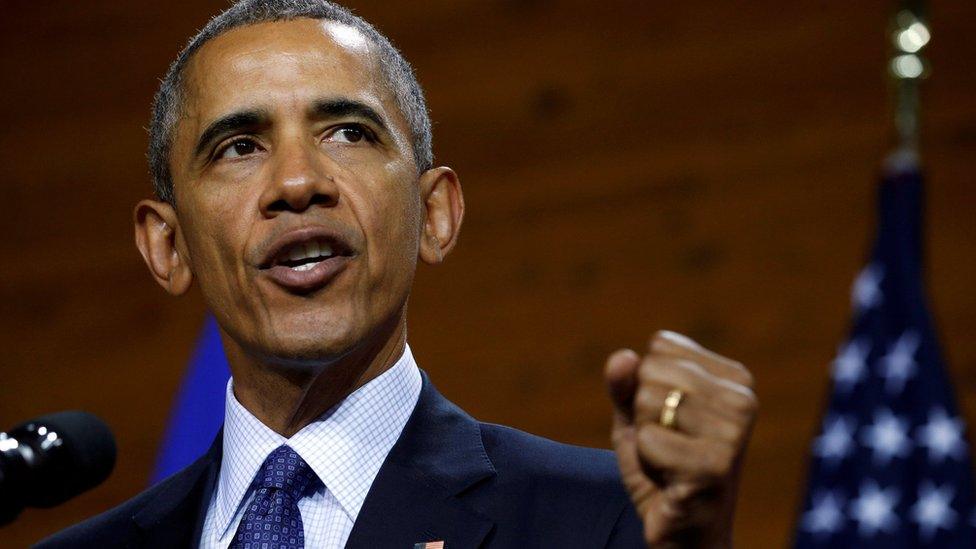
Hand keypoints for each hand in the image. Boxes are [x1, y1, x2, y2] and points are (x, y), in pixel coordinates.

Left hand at [605, 330, 757, 547]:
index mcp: (735, 378)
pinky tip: (671, 480)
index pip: (661, 346)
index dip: (647, 385)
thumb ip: (625, 384)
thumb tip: (622, 357)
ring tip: (670, 462)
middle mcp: (743, 400)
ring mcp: (734, 434)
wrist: (685, 533)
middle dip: (644, 413)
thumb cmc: (663, 466)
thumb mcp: (636, 417)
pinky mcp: (716, 466)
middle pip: (652, 372)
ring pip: (648, 402)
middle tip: (668, 446)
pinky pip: (648, 439)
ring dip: (645, 439)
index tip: (671, 420)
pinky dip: (647, 461)